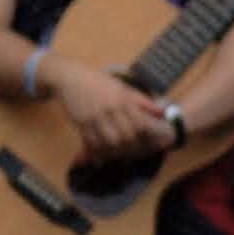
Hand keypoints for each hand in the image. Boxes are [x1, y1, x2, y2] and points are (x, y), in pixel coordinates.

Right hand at [52, 61, 168, 162]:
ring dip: (117, 152)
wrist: (71, 78)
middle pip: (126, 136)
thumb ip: (142, 101)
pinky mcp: (80, 123)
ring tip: (122, 156)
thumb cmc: (100, 83)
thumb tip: (162, 112)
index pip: (141, 124)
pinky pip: (91, 142)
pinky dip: (99, 151)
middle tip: (137, 152)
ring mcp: (94, 117)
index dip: (148, 136)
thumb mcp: (123, 88)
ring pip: (109, 142)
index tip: (152, 142)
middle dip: (133, 147)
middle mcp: (110, 110)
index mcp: (124, 100)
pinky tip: (104, 155)